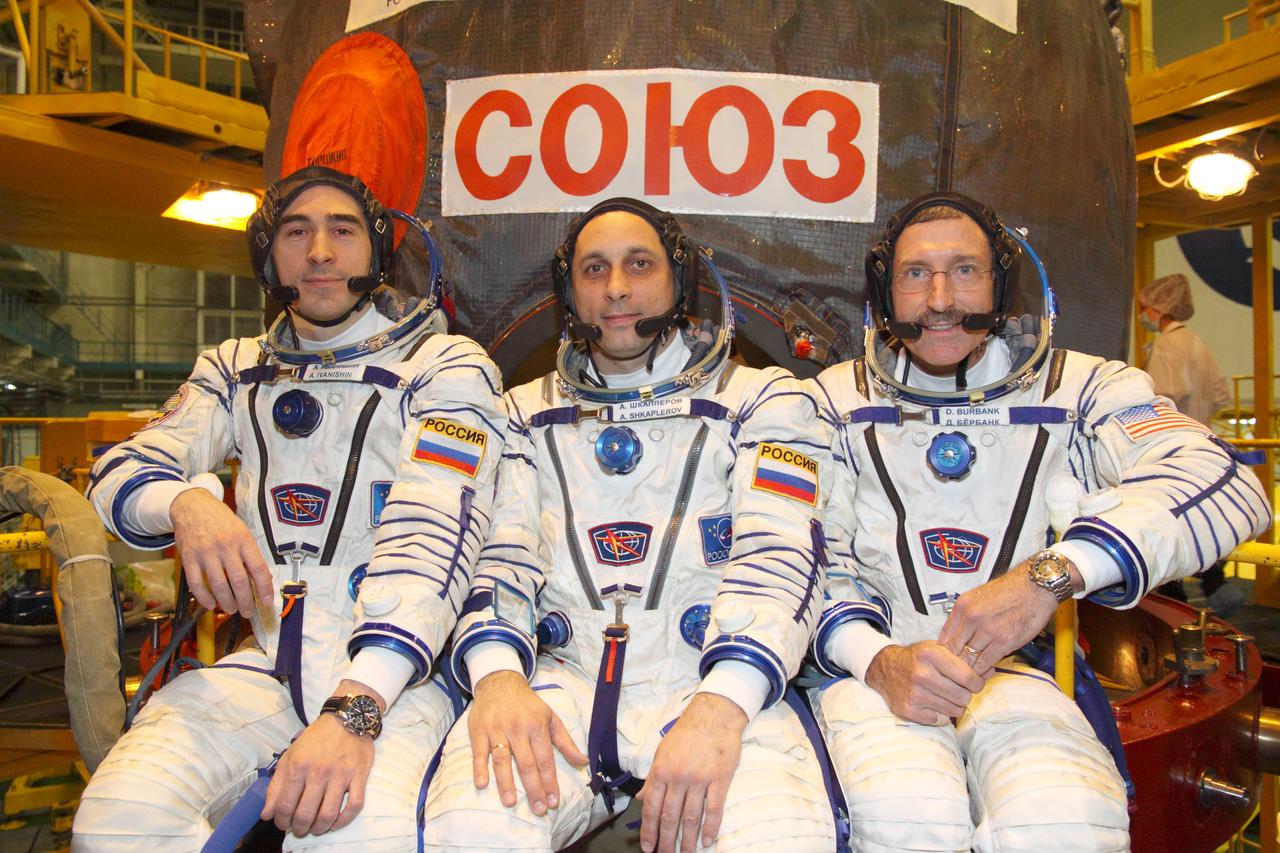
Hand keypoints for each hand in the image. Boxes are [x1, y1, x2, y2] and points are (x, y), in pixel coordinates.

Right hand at [169, 487, 272, 616]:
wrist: (193, 506)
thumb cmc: (221, 521)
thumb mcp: (242, 531)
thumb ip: (250, 553)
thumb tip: (262, 579)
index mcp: (243, 539)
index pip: (258, 568)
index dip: (264, 588)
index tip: (267, 601)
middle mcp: (225, 546)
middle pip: (239, 581)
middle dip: (246, 601)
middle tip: (248, 611)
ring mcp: (205, 553)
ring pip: (218, 585)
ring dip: (227, 602)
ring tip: (232, 609)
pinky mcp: (188, 558)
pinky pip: (196, 583)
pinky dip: (204, 597)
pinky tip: (211, 604)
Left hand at [261, 680, 382, 835]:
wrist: (347, 717)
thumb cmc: (316, 738)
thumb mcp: (290, 756)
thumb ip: (276, 786)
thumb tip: (267, 814)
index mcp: (298, 765)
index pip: (284, 805)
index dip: (281, 821)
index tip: (283, 823)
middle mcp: (318, 771)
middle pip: (305, 814)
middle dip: (299, 828)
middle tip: (299, 828)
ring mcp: (340, 774)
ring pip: (328, 814)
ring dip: (319, 828)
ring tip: (315, 828)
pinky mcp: (359, 775)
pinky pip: (354, 806)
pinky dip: (343, 820)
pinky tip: (335, 822)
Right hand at [469, 670, 587, 815]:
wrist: (500, 683)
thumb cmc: (528, 705)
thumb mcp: (551, 718)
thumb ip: (566, 742)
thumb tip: (584, 762)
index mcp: (537, 726)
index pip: (545, 759)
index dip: (550, 782)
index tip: (553, 802)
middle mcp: (518, 729)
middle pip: (526, 763)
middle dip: (533, 788)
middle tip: (538, 810)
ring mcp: (497, 730)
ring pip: (503, 759)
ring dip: (506, 782)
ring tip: (511, 802)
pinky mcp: (479, 731)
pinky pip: (479, 752)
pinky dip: (479, 767)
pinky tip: (482, 783)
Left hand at [638, 692, 745, 852]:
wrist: (713, 716)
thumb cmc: (685, 734)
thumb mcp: (662, 753)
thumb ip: (652, 778)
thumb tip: (640, 798)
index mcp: (661, 771)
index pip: (651, 807)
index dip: (648, 831)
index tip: (647, 847)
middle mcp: (678, 777)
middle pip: (670, 817)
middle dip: (666, 841)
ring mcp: (699, 779)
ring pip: (691, 817)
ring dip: (687, 840)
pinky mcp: (720, 779)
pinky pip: (714, 809)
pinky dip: (710, 828)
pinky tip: (707, 841)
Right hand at [863, 641, 984, 725]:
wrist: (885, 669)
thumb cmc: (917, 659)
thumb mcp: (939, 650)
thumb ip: (965, 661)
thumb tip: (993, 671)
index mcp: (931, 655)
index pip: (969, 677)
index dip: (977, 682)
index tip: (974, 682)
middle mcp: (922, 674)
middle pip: (964, 696)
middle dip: (964, 694)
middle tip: (956, 689)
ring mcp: (914, 694)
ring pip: (954, 710)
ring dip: (953, 705)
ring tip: (943, 695)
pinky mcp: (909, 710)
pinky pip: (940, 720)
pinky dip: (940, 714)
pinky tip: (932, 702)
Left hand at [938, 561, 1078, 673]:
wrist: (1035, 587)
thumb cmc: (1009, 591)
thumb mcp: (977, 597)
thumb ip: (964, 616)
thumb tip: (955, 635)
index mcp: (962, 607)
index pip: (944, 637)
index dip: (944, 653)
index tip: (946, 662)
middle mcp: (971, 618)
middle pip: (954, 650)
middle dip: (953, 665)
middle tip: (955, 675)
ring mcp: (987, 630)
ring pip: (968, 658)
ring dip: (968, 670)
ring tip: (968, 678)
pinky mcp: (1003, 641)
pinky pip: (985, 662)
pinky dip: (983, 670)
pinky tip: (983, 673)